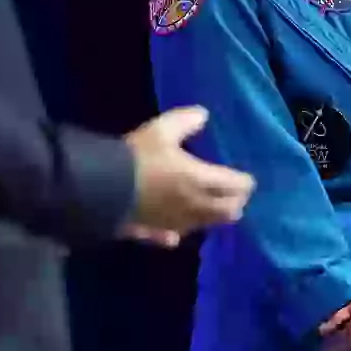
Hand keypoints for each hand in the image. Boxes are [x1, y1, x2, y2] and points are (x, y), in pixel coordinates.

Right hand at [120, 106, 254, 246]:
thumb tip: (203, 114)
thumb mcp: (161, 130)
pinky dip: (178, 234)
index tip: (248, 178)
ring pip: (204, 226)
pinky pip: (171, 237)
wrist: (103, 189)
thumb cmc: (137, 157)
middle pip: (227, 211)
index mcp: (201, 180)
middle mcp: (195, 206)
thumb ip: (185, 121)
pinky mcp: (154, 233)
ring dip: (213, 219)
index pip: (235, 186)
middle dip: (235, 203)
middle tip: (237, 196)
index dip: (244, 182)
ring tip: (215, 212)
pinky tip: (175, 235)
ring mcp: (176, 224)